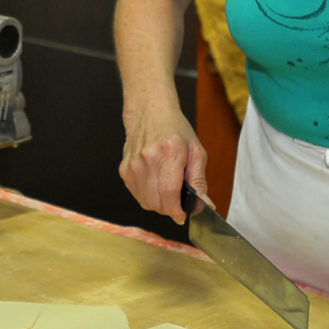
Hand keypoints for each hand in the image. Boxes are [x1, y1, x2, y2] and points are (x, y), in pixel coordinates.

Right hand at [118, 105, 206, 223]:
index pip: (169, 192)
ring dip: (159, 203)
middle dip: (169, 208)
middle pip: (156, 202)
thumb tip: (203, 205)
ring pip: (146, 202)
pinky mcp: (124, 170)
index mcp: (170, 152)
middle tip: (177, 200)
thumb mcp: (196, 152)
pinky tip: (155, 183)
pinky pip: (137, 195)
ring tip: (166, 189)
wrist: (150, 113)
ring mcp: (133, 164)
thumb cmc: (175, 131)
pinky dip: (148, 196)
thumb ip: (199, 181)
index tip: (182, 215)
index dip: (177, 210)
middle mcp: (148, 158)